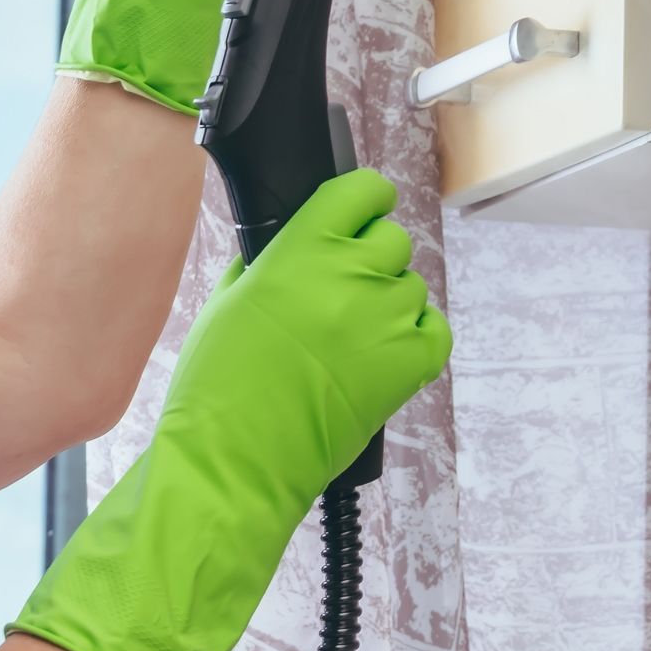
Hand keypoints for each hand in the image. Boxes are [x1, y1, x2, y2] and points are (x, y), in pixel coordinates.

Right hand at [9, 170, 450, 650]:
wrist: (234, 460)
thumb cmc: (216, 384)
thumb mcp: (228, 299)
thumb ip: (270, 259)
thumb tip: (298, 241)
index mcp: (302, 250)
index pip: (361, 191)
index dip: (365, 198)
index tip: (362, 209)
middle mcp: (352, 277)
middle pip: (392, 239)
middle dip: (371, 256)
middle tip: (343, 288)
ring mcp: (386, 322)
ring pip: (411, 286)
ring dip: (388, 301)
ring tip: (350, 335)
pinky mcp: (410, 366)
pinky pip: (433, 329)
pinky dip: (415, 336)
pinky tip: (381, 351)